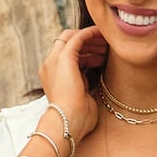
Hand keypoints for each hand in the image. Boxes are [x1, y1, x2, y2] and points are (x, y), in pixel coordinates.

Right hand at [38, 27, 107, 141]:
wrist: (68, 123)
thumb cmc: (78, 119)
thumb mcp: (81, 98)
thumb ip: (85, 85)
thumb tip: (98, 80)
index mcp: (52, 77)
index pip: (66, 57)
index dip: (85, 54)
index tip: (100, 57)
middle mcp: (50, 66)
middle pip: (67, 44)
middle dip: (87, 44)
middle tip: (105, 48)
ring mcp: (54, 61)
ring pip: (72, 38)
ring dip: (91, 39)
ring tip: (107, 45)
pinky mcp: (64, 58)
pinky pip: (78, 37)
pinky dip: (90, 33)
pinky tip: (102, 35)